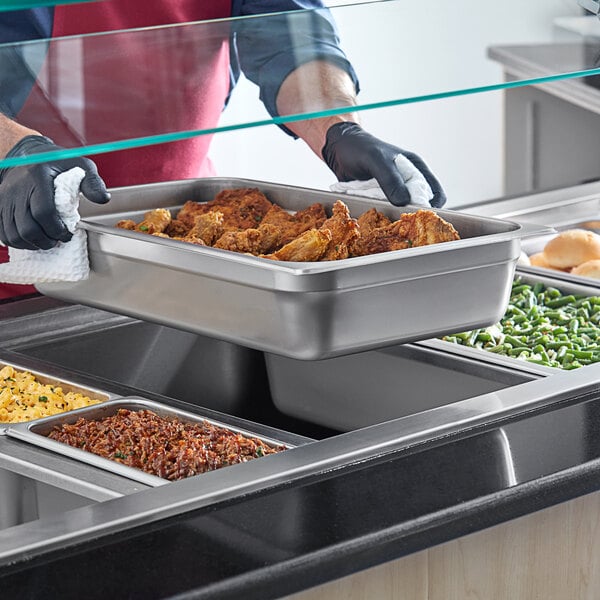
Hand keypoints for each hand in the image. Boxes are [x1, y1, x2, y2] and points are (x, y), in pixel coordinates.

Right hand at [0, 135, 109, 249]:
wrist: (28, 156)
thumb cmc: (56, 163)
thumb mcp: (79, 166)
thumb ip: (92, 182)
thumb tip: (103, 199)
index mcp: (38, 177)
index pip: (44, 212)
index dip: (57, 230)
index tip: (67, 234)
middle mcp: (17, 188)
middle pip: (28, 228)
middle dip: (47, 240)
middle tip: (58, 239)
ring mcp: (5, 197)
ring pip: (14, 234)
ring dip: (33, 244)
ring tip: (47, 240)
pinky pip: (3, 233)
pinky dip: (18, 242)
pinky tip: (32, 238)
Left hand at [322, 122, 445, 207]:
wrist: (338, 150)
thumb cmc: (359, 148)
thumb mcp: (375, 160)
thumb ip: (389, 179)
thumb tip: (404, 201)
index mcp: (415, 168)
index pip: (435, 193)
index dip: (429, 206)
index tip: (414, 214)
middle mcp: (408, 181)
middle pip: (419, 206)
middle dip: (409, 213)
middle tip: (395, 217)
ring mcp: (395, 190)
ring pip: (402, 210)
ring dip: (393, 213)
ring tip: (380, 211)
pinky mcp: (382, 198)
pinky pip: (387, 211)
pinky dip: (381, 213)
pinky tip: (372, 211)